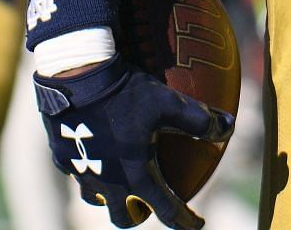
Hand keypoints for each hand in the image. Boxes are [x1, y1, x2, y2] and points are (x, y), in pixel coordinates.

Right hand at [32, 58, 233, 229]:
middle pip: (122, 217)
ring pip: (96, 198)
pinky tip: (92, 152)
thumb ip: (199, 120)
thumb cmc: (126, 93)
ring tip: (119, 182)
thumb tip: (229, 126)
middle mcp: (108, 182)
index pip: (166, 210)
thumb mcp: (169, 103)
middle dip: (138, 216)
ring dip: (110, 195)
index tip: (196, 224)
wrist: (76, 76)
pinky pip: (76, 171)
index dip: (184, 220)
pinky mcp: (61, 156)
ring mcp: (81, 171)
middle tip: (150, 205)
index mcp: (136, 176)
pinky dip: (88, 167)